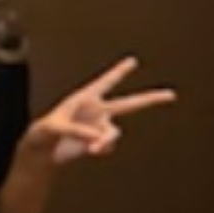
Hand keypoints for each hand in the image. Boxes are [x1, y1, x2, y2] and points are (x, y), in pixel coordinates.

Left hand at [24, 56, 175, 165]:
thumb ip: (75, 130)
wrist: (42, 152)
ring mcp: (99, 126)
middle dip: (150, 99)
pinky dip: (103, 147)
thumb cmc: (42, 132)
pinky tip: (91, 150)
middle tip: (171, 94)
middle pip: (129, 104)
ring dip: (106, 140)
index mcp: (84, 98)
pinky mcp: (98, 141)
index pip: (105, 82)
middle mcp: (97, 110)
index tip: (132, 60)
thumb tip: (96, 137)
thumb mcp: (53, 127)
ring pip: (114, 132)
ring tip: (93, 149)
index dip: (119, 72)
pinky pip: (108, 144)